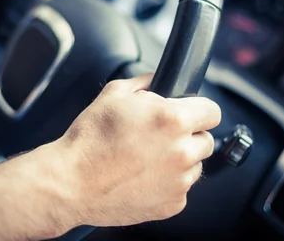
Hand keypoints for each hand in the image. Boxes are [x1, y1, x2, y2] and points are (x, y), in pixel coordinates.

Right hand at [54, 73, 220, 227]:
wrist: (71, 182)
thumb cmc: (89, 139)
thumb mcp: (114, 94)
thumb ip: (146, 81)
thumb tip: (160, 79)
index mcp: (173, 119)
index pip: (213, 111)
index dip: (199, 109)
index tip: (190, 113)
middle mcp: (182, 151)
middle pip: (206, 140)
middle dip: (188, 135)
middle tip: (159, 136)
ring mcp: (179, 181)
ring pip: (194, 165)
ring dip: (179, 160)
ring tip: (146, 158)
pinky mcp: (172, 204)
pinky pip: (180, 188)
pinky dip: (167, 183)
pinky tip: (142, 176)